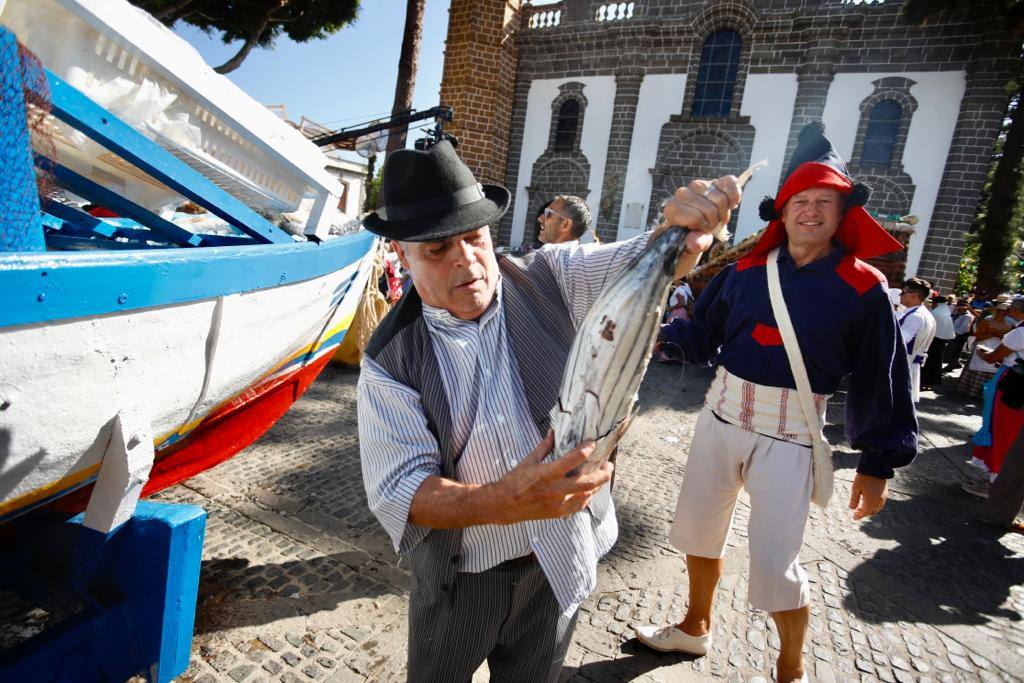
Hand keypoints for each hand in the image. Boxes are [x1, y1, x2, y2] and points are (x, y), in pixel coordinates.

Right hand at [492, 431, 612, 524]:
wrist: (503, 505)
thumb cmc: (514, 481)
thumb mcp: (528, 460)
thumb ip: (545, 446)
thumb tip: (555, 431)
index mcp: (546, 474)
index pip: (573, 460)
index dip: (587, 449)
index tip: (593, 443)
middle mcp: (555, 490)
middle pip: (588, 482)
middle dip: (602, 473)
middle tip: (608, 464)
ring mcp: (558, 504)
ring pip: (587, 495)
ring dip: (598, 485)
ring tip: (602, 476)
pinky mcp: (558, 513)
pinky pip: (580, 505)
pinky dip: (588, 496)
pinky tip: (590, 490)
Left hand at [654, 175, 742, 254]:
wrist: (695, 226)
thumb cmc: (690, 236)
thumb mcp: (692, 247)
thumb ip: (694, 245)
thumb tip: (693, 244)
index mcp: (673, 210)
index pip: (696, 217)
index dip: (704, 227)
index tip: (702, 231)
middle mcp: (683, 194)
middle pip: (711, 209)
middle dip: (715, 221)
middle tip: (711, 225)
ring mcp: (697, 185)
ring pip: (721, 198)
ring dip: (723, 212)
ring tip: (716, 217)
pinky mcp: (713, 181)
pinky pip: (730, 183)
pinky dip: (734, 195)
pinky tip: (730, 204)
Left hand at [849, 473, 886, 519]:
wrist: (876, 469)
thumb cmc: (864, 478)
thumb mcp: (855, 488)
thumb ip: (854, 499)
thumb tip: (851, 508)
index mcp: (871, 502)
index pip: (864, 513)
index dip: (859, 516)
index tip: (854, 518)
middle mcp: (878, 502)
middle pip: (871, 512)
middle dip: (864, 513)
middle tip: (856, 512)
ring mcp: (883, 498)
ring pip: (876, 509)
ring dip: (869, 510)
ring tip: (861, 506)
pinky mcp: (885, 494)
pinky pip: (880, 504)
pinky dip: (874, 505)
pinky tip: (868, 501)